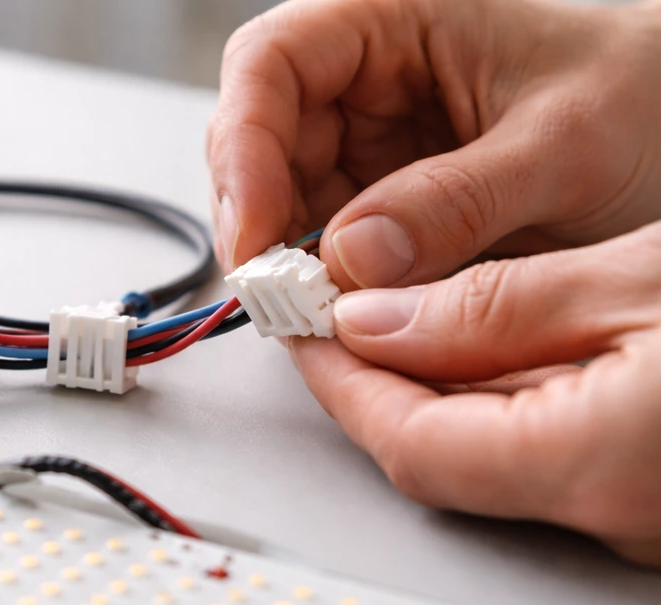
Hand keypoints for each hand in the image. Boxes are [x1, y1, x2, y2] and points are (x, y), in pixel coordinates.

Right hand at [208, 0, 660, 287]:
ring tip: (316, 314)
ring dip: (288, 260)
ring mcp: (369, 141)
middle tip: (282, 296)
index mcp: (397, 19)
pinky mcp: (381, 198)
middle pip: (259, 140)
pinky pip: (322, 238)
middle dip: (261, 222)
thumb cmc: (644, 97)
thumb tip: (351, 257)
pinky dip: (322, 280)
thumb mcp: (566, 145)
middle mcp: (368, 77)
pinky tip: (342, 309)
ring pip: (282, 199)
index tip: (256, 235)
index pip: (272, 63)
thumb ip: (458, 199)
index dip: (245, 148)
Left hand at [289, 223, 660, 566]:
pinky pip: (550, 455)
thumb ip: (496, 310)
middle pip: (440, 456)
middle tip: (340, 318)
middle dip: (376, 384)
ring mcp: (638, 517)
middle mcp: (613, 518)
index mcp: (594, 469)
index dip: (340, 384)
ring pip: (492, 457)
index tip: (307, 332)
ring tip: (406, 319)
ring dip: (437, 391)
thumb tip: (381, 323)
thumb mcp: (639, 278)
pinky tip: (492, 349)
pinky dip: (502, 403)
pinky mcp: (655, 493)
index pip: (408, 442)